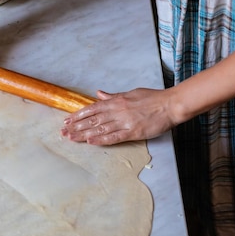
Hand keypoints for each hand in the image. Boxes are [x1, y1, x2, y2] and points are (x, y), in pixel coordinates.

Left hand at [60, 88, 174, 144]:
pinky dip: (101, 140)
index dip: (79, 115)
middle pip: (92, 120)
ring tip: (72, 138)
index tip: (68, 120)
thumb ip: (114, 96)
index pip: (92, 108)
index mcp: (116, 101)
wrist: (170, 105)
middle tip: (64, 132)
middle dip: (77, 126)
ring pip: (100, 129)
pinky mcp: (133, 132)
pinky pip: (114, 137)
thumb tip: (99, 94)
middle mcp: (117, 111)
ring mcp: (125, 122)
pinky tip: (90, 142)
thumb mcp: (131, 93)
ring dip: (84, 134)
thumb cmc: (153, 98)